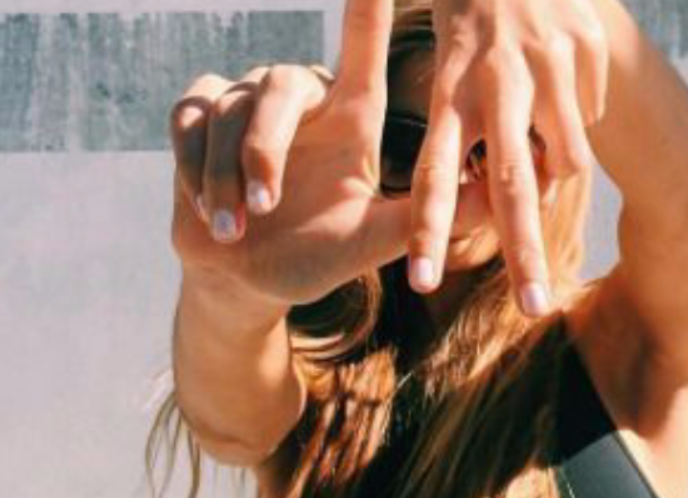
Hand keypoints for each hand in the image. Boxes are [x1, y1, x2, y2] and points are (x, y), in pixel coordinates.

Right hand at [168, 0, 468, 307]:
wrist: (249, 281)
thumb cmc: (316, 255)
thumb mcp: (371, 240)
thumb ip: (422, 216)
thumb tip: (498, 201)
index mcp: (350, 117)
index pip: (362, 49)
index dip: (367, 9)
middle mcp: (302, 99)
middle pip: (281, 86)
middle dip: (264, 150)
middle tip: (265, 206)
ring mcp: (244, 102)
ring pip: (229, 111)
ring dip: (226, 175)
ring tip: (234, 230)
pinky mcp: (196, 115)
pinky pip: (189, 121)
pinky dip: (196, 169)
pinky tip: (207, 211)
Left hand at [407, 0, 607, 315]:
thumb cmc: (473, 21)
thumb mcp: (448, 68)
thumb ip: (464, 138)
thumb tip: (495, 203)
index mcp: (449, 91)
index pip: (432, 173)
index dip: (427, 230)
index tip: (421, 283)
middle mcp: (494, 84)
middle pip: (510, 186)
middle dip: (522, 254)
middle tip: (532, 308)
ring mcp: (545, 69)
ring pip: (565, 161)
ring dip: (557, 178)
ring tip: (542, 148)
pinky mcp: (583, 54)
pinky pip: (589, 121)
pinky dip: (577, 127)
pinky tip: (561, 92)